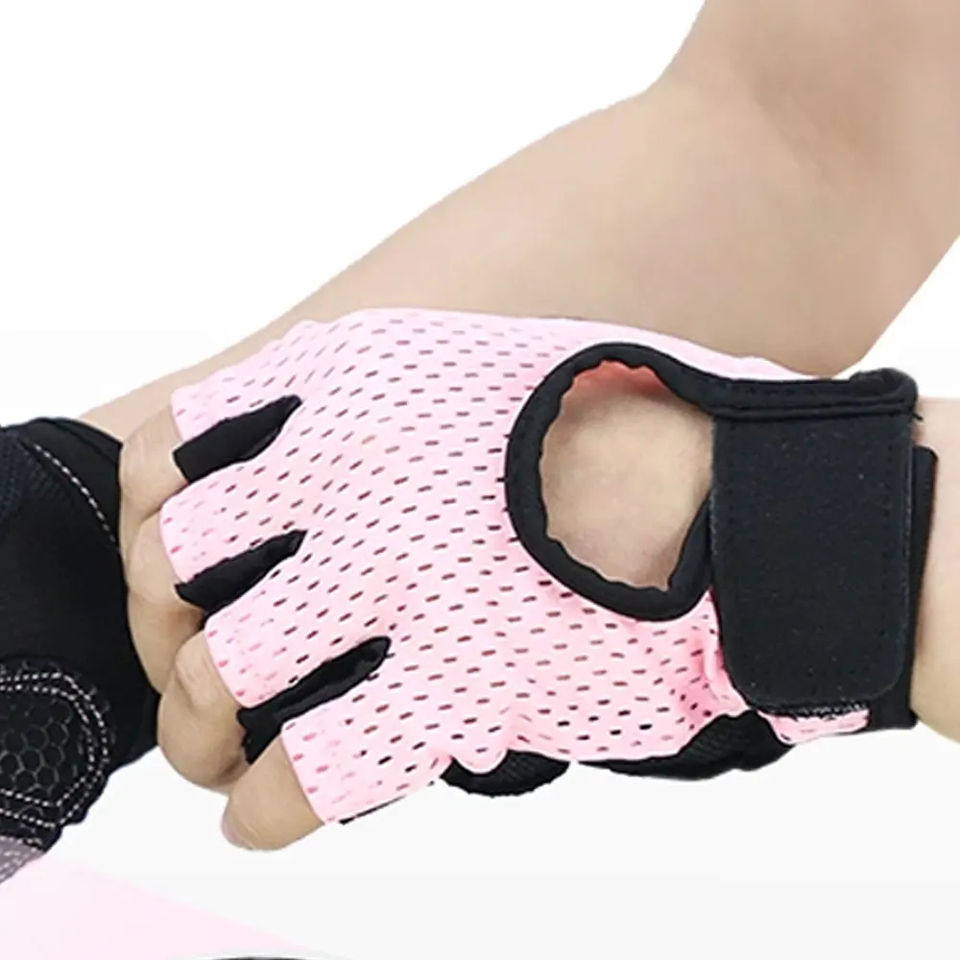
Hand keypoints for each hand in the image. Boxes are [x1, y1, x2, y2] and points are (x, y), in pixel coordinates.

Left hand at [121, 307, 918, 847]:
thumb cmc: (622, 430)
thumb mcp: (480, 368)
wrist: (747, 503)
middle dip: (171, 630)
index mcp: (359, 384)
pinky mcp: (458, 685)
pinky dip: (268, 806)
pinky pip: (308, 772)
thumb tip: (289, 469)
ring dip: (206, 726)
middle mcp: (360, 473)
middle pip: (178, 570)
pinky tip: (266, 814)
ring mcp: (403, 579)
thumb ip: (377, 407)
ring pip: (225, 671)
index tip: (191, 565)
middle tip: (203, 667)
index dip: (162, 520)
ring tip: (221, 750)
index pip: (175, 452)